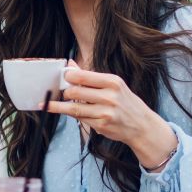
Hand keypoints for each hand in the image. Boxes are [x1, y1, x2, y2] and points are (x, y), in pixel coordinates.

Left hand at [47, 66, 176, 167]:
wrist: (142, 126)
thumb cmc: (125, 102)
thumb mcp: (113, 85)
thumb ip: (89, 76)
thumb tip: (70, 64)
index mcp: (112, 82)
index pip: (82, 76)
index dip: (67, 76)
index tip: (63, 77)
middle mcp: (110, 96)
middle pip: (75, 91)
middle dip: (65, 92)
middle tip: (63, 93)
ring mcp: (106, 112)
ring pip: (74, 107)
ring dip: (59, 106)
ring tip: (50, 104)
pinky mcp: (101, 125)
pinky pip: (79, 119)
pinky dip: (72, 115)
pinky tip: (68, 112)